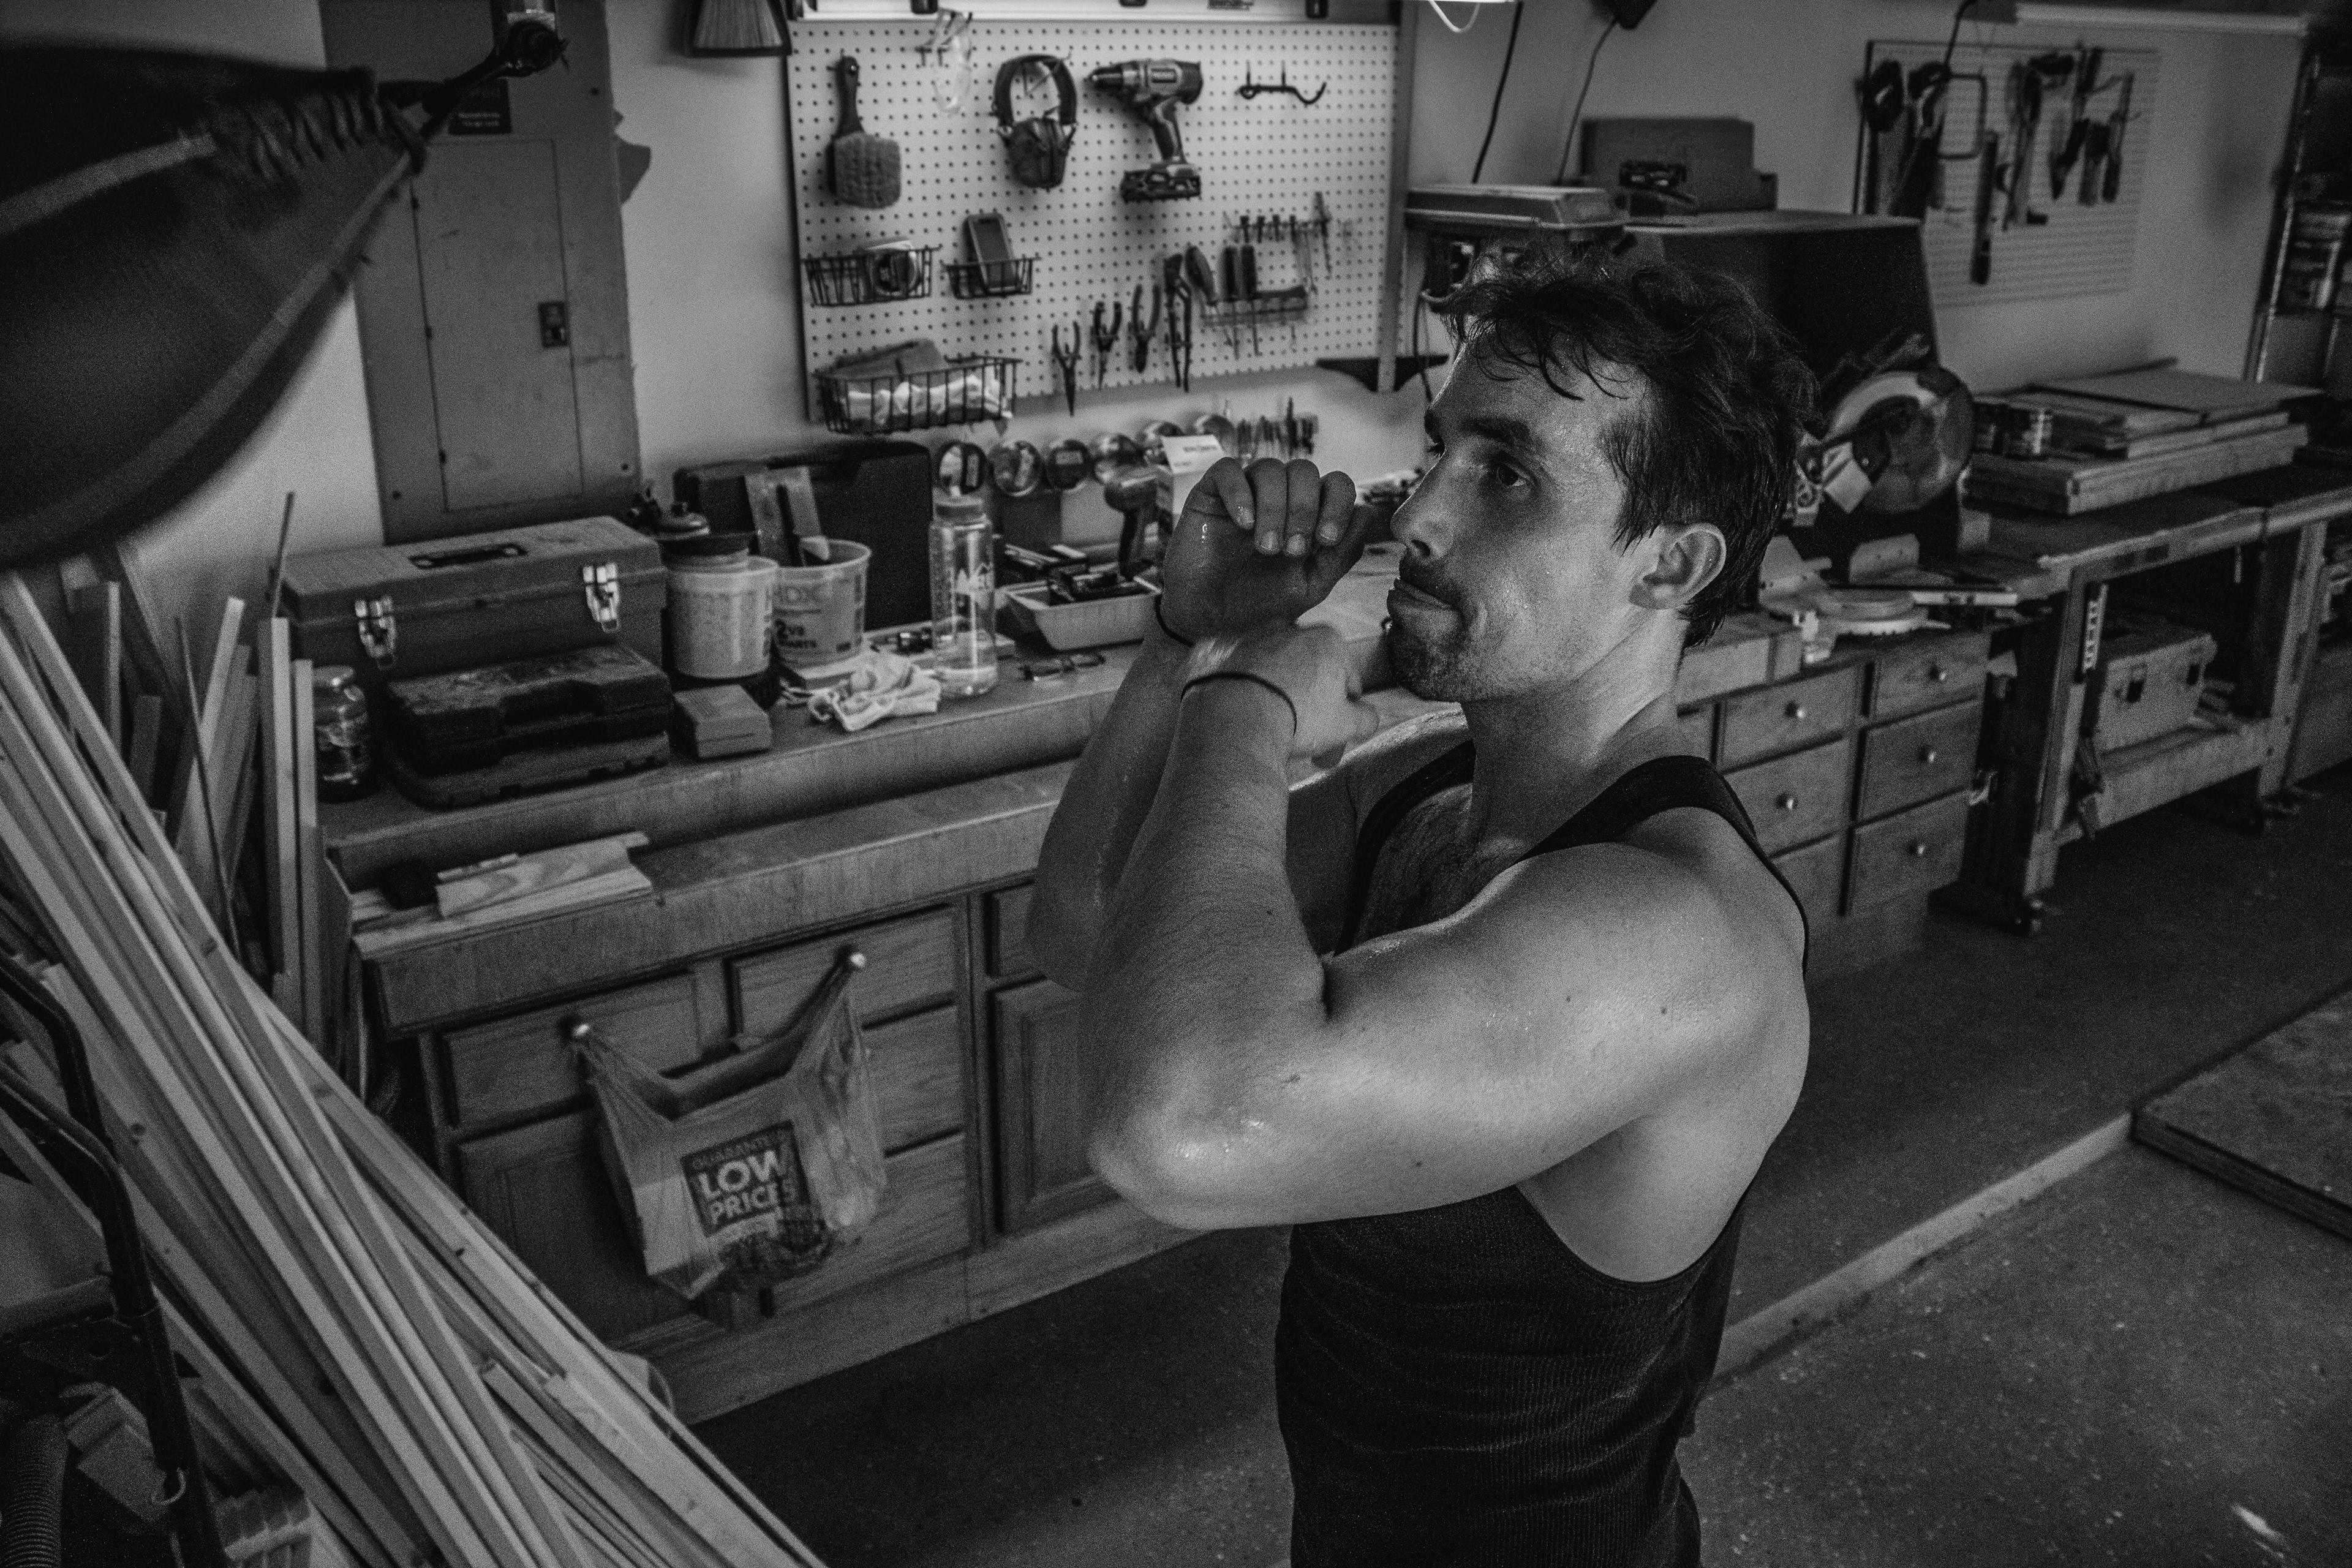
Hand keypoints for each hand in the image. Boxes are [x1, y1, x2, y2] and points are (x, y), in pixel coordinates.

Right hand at [1158, 458, 1377, 642]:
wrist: (1210, 623)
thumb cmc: (1260, 604)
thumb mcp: (1311, 584)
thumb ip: (1343, 553)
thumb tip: (1368, 513)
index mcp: (1307, 515)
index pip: (1334, 484)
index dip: (1337, 504)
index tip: (1327, 540)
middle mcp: (1279, 498)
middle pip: (1304, 470)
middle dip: (1304, 509)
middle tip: (1291, 550)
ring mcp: (1245, 494)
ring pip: (1269, 468)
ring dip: (1275, 507)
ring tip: (1265, 547)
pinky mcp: (1210, 495)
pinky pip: (1227, 470)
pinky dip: (1240, 493)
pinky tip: (1242, 523)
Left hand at [1188, 624, 1382, 765]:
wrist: (1235, 720)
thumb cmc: (1297, 720)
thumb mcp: (1346, 726)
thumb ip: (1365, 717)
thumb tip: (1367, 716)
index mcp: (1326, 640)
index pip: (1346, 678)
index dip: (1342, 711)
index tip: (1331, 736)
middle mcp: (1287, 628)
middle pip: (1304, 671)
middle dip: (1305, 702)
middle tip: (1299, 739)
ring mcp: (1248, 635)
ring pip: (1266, 668)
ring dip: (1269, 692)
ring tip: (1263, 728)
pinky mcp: (1214, 648)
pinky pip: (1228, 670)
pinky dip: (1232, 688)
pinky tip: (1234, 714)